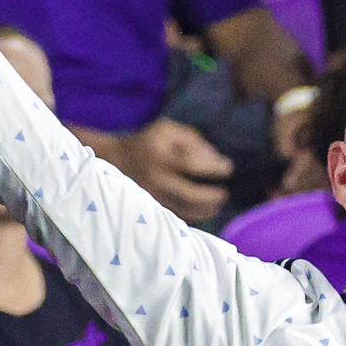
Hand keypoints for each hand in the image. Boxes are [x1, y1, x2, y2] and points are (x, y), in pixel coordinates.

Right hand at [113, 119, 234, 224]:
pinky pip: (176, 215)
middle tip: (224, 193)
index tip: (228, 167)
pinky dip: (194, 215)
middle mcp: (154, 177)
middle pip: (190, 194)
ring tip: (217, 203)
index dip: (215, 167)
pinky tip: (205, 210)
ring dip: (206, 209)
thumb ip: (194, 141)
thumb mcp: (169, 130)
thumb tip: (218, 160)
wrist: (118, 159)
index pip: (193, 164)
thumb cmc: (151, 142)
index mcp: (159, 154)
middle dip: (212, 196)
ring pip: (184, 209)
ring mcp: (151, 195)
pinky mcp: (150, 206)